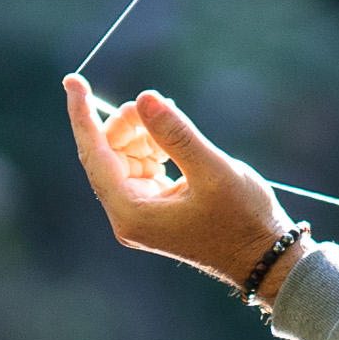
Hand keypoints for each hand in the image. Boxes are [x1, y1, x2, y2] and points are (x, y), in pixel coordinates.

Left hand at [64, 76, 295, 285]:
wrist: (265, 258)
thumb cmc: (243, 220)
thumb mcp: (212, 171)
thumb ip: (176, 134)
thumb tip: (144, 98)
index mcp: (132, 212)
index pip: (95, 155)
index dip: (83, 115)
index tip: (73, 81)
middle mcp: (128, 216)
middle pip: (108, 155)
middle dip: (126, 123)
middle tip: (157, 103)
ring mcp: (141, 213)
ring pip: (124, 159)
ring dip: (142, 134)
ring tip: (171, 119)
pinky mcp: (155, 208)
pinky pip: (141, 169)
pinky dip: (153, 148)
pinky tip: (172, 140)